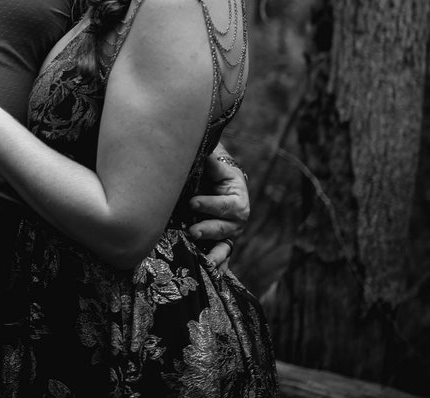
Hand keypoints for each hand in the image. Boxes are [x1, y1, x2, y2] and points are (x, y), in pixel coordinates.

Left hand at [187, 148, 249, 269]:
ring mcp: (229, 233)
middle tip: (192, 231)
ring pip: (225, 247)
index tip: (192, 203)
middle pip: (226, 228)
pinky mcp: (220, 243)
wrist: (213, 179)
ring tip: (205, 262)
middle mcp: (237, 218)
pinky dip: (217, 268)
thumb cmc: (213, 170)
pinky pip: (221, 258)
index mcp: (238, 197)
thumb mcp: (215, 164)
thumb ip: (211, 161)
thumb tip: (204, 152)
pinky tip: (210, 276)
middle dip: (209, 230)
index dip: (211, 205)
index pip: (227, 205)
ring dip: (215, 255)